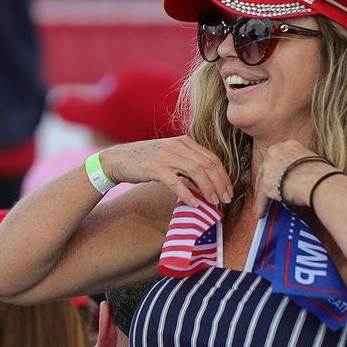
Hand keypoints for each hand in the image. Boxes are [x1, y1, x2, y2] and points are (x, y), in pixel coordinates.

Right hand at [99, 136, 232, 206]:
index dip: (223, 175)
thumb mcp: (170, 157)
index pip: (211, 158)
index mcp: (184, 141)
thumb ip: (188, 165)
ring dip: (208, 189)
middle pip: (207, 165)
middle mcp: (177, 145)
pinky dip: (188, 194)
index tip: (229, 191)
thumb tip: (207, 183)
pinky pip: (176, 182)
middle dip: (220, 184)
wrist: (118, 159)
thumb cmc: (146, 161)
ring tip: (214, 202)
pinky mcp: (155, 168)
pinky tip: (195, 204)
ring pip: (196, 172)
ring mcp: (166, 156)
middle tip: (226, 199)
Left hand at [251, 140, 332, 216]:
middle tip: (263, 192)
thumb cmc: (323, 175)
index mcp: (289, 145)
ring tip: (260, 207)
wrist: (319, 181)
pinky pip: (262, 196)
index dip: (276, 170)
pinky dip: (261, 206)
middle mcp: (276, 152)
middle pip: (265, 169)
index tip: (276, 177)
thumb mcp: (313, 162)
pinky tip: (260, 214)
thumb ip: (302, 166)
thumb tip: (302, 177)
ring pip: (262, 183)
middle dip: (263, 182)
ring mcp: (269, 166)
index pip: (278, 158)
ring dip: (261, 197)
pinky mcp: (266, 182)